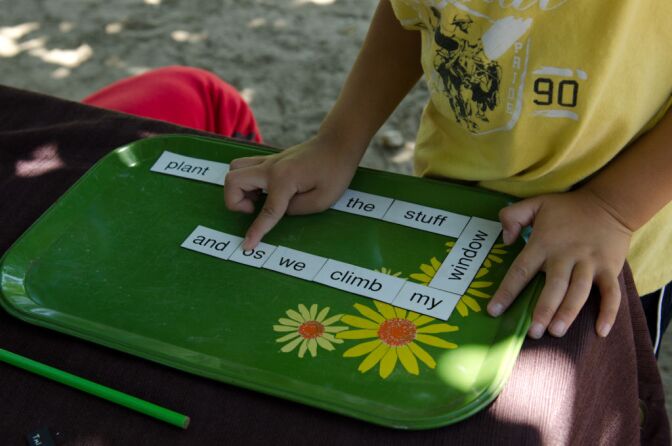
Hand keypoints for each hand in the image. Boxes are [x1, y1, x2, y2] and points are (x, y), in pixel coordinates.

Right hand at [224, 135, 360, 248]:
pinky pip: (245, 166)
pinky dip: (246, 180)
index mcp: (285, 179)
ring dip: (239, 189)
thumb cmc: (335, 171)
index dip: (256, 231)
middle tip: (255, 209)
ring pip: (234, 169)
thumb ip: (297, 209)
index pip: (267, 211)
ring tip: (257, 199)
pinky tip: (263, 189)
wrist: (337, 143)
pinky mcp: (270, 159)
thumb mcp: (323, 200)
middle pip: (232, 181)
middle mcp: (271, 168)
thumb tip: (280, 211)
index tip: (247, 246)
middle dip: (235, 202)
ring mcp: (268, 161)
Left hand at [487, 189, 631, 338]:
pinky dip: (609, 312)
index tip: (494, 311)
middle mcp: (566, 256)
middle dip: (543, 310)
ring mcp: (590, 263)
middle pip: (553, 286)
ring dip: (568, 313)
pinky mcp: (610, 268)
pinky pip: (611, 293)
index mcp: (544, 244)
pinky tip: (601, 331)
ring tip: (556, 332)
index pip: (521, 270)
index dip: (507, 291)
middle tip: (533, 332)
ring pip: (579, 292)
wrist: (609, 203)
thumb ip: (513, 216)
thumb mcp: (535, 203)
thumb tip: (505, 240)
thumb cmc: (567, 208)